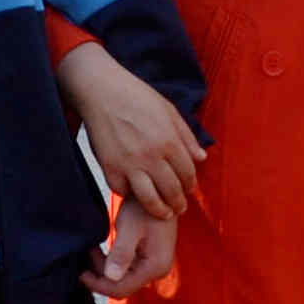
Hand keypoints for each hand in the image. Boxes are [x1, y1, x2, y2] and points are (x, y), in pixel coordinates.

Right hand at [56, 44, 203, 214]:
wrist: (102, 91)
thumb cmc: (137, 97)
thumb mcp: (169, 111)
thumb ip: (187, 137)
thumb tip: (202, 158)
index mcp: (169, 141)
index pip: (188, 173)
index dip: (191, 185)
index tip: (189, 189)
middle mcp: (152, 156)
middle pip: (172, 190)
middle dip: (179, 203)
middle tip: (179, 208)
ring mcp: (130, 164)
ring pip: (150, 199)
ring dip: (160, 210)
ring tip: (163, 212)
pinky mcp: (110, 168)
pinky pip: (122, 191)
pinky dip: (129, 195)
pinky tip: (135, 194)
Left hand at [87, 209, 175, 296]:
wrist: (158, 193)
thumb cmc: (143, 207)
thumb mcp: (129, 227)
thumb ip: (121, 252)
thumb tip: (111, 276)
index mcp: (155, 267)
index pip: (122, 289)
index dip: (98, 285)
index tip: (80, 274)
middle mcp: (157, 271)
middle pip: (121, 285)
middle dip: (100, 275)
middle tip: (85, 254)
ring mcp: (153, 266)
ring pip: (121, 278)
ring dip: (103, 267)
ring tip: (91, 248)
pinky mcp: (148, 260)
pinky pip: (125, 269)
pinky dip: (110, 262)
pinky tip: (99, 250)